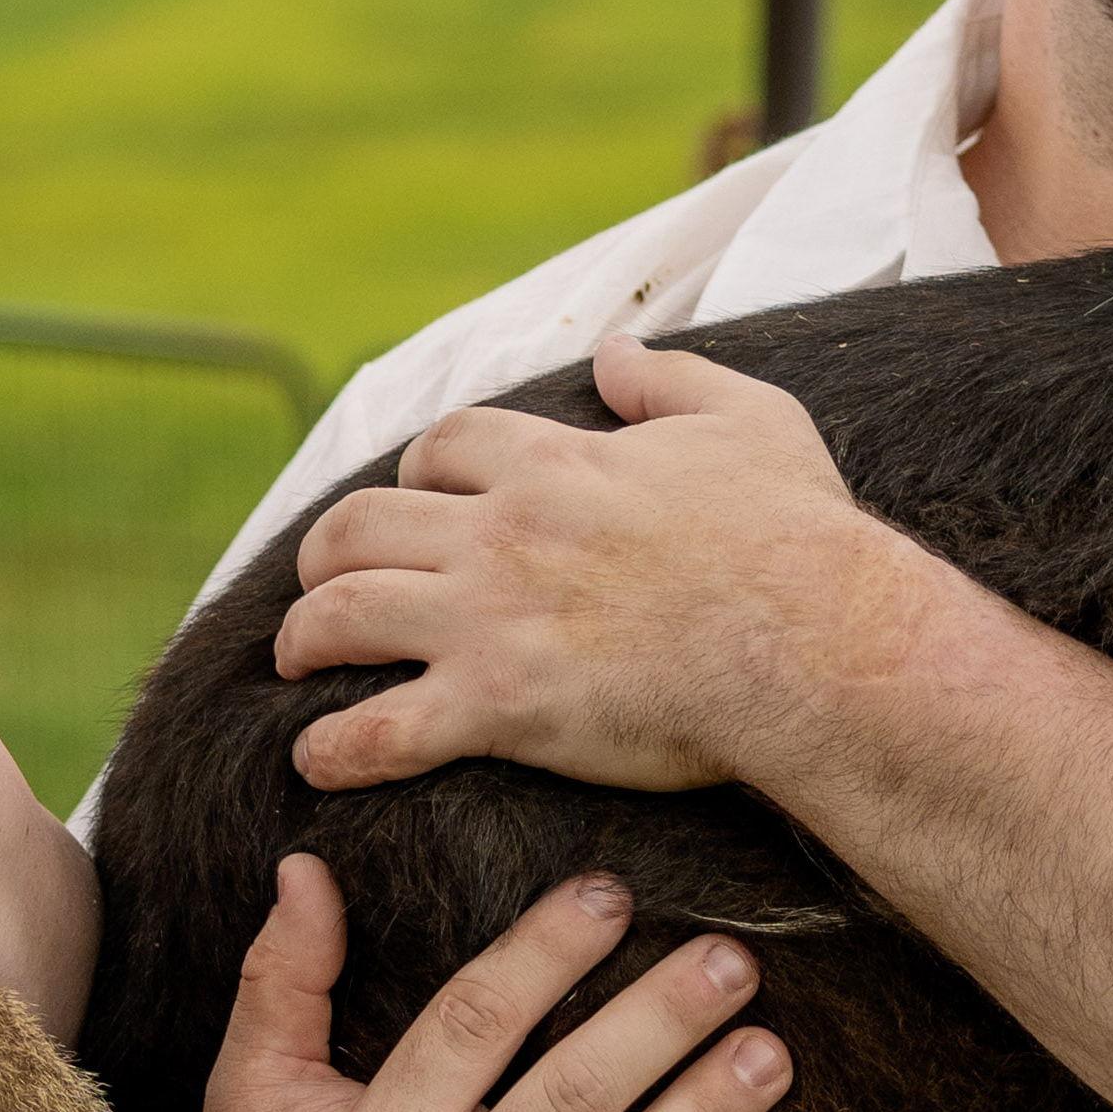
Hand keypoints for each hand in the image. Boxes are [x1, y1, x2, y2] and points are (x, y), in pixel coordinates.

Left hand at [270, 338, 899, 797]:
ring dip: (306, 635)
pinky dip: (336, 749)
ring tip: (298, 659)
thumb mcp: (750, 419)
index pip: (445, 446)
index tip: (416, 497)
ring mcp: (489, 617)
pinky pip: (382, 730)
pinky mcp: (498, 704)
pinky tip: (317, 761)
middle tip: (322, 580)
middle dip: (326, 550)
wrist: (814, 643)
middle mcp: (502, 531)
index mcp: (556, 464)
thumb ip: (673, 380)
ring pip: (345, 611)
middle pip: (363, 521)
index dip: (417, 470)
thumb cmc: (797, 538)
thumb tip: (616, 350)